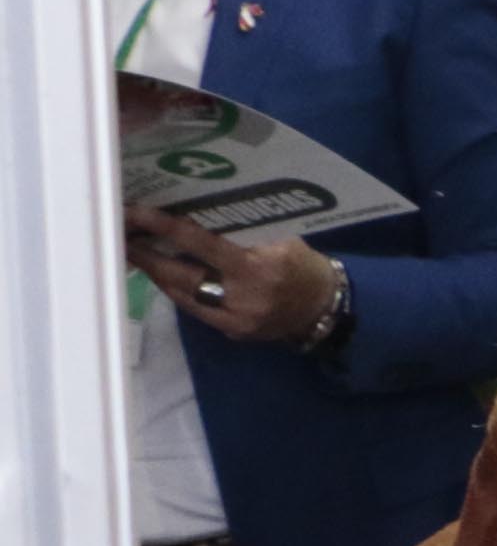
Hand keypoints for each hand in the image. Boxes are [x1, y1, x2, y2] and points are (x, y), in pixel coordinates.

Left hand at [126, 207, 341, 346]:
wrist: (327, 309)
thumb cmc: (304, 268)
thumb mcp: (281, 242)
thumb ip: (242, 237)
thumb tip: (195, 223)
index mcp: (256, 267)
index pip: (199, 242)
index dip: (163, 226)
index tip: (135, 214)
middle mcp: (242, 296)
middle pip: (179, 275)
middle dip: (146, 256)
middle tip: (121, 238)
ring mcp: (235, 319)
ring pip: (181, 295)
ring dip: (157, 275)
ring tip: (137, 256)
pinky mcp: (233, 331)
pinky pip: (196, 309)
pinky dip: (178, 292)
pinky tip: (167, 278)